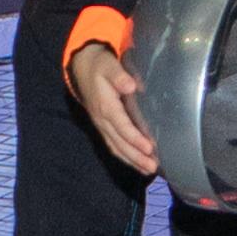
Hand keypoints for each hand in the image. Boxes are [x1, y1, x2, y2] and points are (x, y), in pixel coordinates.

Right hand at [67, 34, 157, 176]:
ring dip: (132, 161)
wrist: (82, 68)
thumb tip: (131, 86)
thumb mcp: (108, 65)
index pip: (121, 126)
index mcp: (105, 106)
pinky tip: (138, 163)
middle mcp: (102, 120)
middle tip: (153, 167)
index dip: (135, 138)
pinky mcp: (104, 128)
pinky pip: (114, 146)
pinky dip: (126, 157)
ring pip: (116, 148)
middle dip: (136, 157)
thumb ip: (119, 75)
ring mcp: (102, 126)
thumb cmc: (100, 66)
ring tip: (149, 170)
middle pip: (119, 143)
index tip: (149, 148)